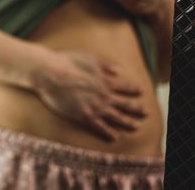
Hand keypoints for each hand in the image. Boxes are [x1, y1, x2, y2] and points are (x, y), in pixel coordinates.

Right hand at [32, 49, 146, 141]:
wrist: (49, 72)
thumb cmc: (65, 61)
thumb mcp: (88, 57)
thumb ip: (105, 65)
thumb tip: (119, 71)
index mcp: (105, 79)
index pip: (125, 86)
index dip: (134, 89)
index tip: (141, 92)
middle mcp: (104, 94)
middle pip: (125, 104)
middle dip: (137, 109)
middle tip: (146, 113)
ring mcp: (95, 106)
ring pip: (116, 117)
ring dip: (128, 122)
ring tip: (136, 127)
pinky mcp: (84, 115)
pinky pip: (100, 126)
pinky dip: (109, 132)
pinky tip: (115, 137)